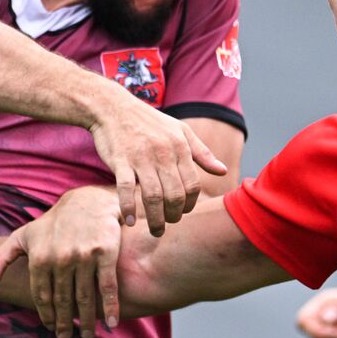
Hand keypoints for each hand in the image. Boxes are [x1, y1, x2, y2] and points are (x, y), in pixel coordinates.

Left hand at [0, 187, 121, 337]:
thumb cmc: (53, 223)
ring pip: (84, 298)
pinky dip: (110, 306)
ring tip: (86, 335)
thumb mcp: (23, 235)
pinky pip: (107, 286)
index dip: (46, 315)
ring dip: (86, 321)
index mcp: (39, 258)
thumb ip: (1, 258)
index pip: (41, 296)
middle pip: (62, 301)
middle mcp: (60, 259)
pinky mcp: (106, 253)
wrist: (88, 202)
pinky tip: (112, 323)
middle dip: (64, 323)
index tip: (50, 327)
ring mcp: (84, 257)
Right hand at [89, 87, 225, 236]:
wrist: (114, 108)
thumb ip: (202, 153)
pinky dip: (128, 207)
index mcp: (181, 148)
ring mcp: (141, 158)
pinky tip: (128, 221)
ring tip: (156, 230)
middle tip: (169, 223)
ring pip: (153, 196)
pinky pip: (126, 189)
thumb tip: (222, 172)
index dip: (190, 204)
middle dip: (174, 215)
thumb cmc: (150, 122)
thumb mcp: (181, 132)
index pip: (193, 185)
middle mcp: (164, 154)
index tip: (182, 211)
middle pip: (175, 194)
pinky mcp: (120, 161)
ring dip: (155, 218)